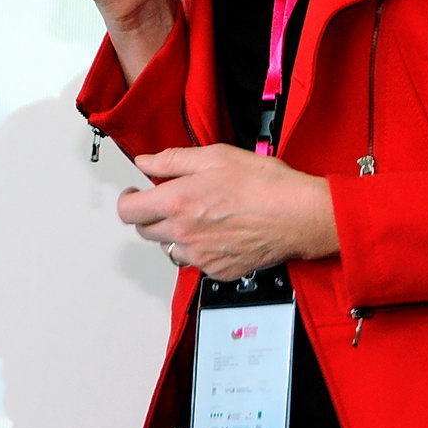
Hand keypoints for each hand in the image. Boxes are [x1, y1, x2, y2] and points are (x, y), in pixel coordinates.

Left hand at [119, 144, 337, 279]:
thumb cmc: (265, 184)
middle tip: (171, 201)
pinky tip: (221, 233)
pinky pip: (197, 263)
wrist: (299, 215)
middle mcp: (184, 234)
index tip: (135, 194)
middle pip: (146, 232)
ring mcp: (201, 257)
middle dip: (152, 216)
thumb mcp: (216, 156)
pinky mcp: (218, 271)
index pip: (129, 211)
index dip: (127, 201)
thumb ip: (173, 160)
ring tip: (201, 217)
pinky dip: (202, 250)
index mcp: (177, 203)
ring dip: (176, 235)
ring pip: (171, 249)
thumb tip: (145, 162)